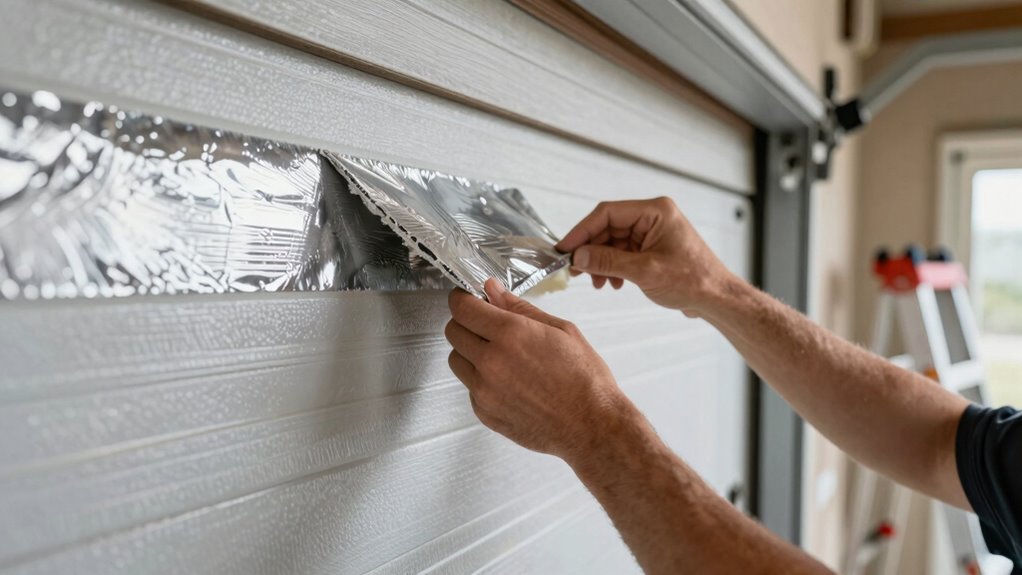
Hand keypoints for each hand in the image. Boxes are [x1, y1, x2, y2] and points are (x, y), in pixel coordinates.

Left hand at [445, 279, 635, 461]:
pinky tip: (507, 379)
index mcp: (511, 334)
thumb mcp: (561, 330)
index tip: (468, 298)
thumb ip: (520, 307)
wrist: (591, 425)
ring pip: (456, 359)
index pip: (461, 307)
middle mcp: (492, 361)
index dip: (462, 298)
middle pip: (453, 331)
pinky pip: (469, 386)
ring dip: (470, 351)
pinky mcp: (484, 412)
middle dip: (466, 322)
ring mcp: (485, 390)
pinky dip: (480, 379)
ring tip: (499, 354)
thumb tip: (492, 290)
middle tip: (486, 324)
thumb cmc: (584, 379)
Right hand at [556, 197, 732, 316]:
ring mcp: (652, 232)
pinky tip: (613, 283)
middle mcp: (653, 217)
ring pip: (612, 242)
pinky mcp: (651, 247)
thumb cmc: (694, 281)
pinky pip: (622, 252)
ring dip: (601, 262)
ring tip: (598, 282)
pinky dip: (613, 267)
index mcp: (655, 211)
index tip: (565, 249)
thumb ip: (608, 262)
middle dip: (591, 251)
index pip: (607, 213)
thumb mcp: (645, 271)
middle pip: (608, 228)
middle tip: (576, 270)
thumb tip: (578, 256)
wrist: (717, 298)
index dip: (582, 231)